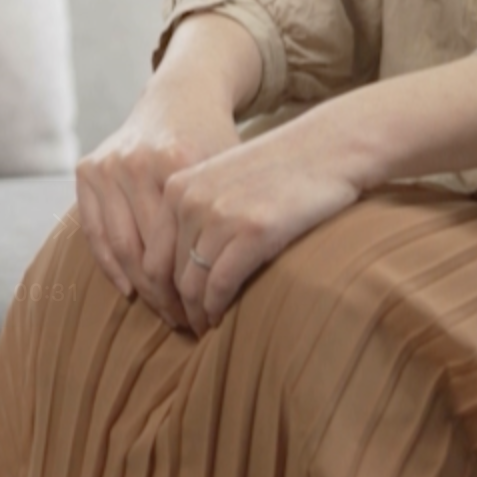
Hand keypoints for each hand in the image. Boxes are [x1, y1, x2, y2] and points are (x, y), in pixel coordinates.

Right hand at [74, 78, 240, 334]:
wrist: (182, 97)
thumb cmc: (218, 143)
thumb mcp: (235, 172)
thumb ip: (238, 219)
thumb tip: (250, 289)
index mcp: (176, 164)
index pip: (176, 248)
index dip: (191, 290)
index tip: (206, 318)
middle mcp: (136, 163)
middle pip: (146, 252)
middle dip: (165, 296)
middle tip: (184, 323)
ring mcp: (109, 165)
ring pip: (119, 246)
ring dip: (140, 287)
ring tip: (162, 311)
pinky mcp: (89, 168)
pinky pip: (92, 230)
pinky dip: (109, 265)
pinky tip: (129, 289)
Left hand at [164, 118, 364, 334]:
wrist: (327, 148)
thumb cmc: (278, 170)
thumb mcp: (222, 181)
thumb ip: (197, 214)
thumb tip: (181, 267)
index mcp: (177, 187)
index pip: (150, 253)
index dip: (156, 290)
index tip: (169, 310)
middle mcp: (190, 200)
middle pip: (167, 273)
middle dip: (174, 307)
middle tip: (186, 327)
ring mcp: (220, 215)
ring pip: (191, 284)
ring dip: (196, 314)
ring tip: (204, 328)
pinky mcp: (253, 231)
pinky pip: (221, 285)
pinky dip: (218, 308)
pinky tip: (222, 319)